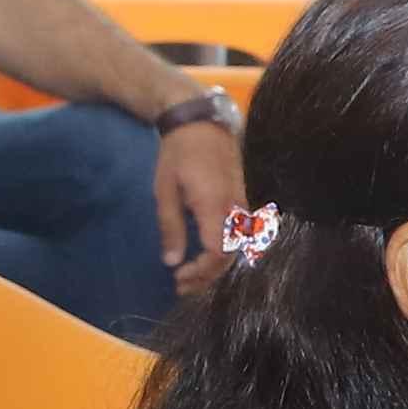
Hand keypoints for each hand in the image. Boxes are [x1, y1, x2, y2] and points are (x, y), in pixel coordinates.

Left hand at [143, 102, 240, 273]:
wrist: (201, 122)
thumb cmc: (178, 154)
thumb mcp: (165, 190)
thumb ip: (170, 227)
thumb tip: (171, 262)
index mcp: (214, 204)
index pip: (218, 252)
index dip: (201, 272)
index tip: (179, 277)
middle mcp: (234, 208)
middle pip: (230, 255)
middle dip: (207, 276)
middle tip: (182, 285)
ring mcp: (242, 203)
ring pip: (236, 247)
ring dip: (215, 267)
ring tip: (191, 277)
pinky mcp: (242, 200)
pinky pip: (238, 234)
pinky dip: (223, 251)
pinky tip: (204, 257)